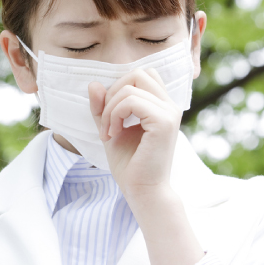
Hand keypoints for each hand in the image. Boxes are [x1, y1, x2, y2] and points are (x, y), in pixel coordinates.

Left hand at [88, 67, 182, 197]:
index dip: (119, 87)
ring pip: (130, 87)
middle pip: (137, 73)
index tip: (110, 115)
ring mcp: (169, 112)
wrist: (142, 191)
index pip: (141, 75)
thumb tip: (93, 83)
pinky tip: (114, 134)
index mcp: (162, 105)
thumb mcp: (110, 128)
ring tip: (109, 132)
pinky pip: (131, 101)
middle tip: (107, 122)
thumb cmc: (130, 164)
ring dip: (110, 108)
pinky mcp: (164, 122)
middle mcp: (170, 105)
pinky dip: (114, 114)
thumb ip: (102, 107)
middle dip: (113, 93)